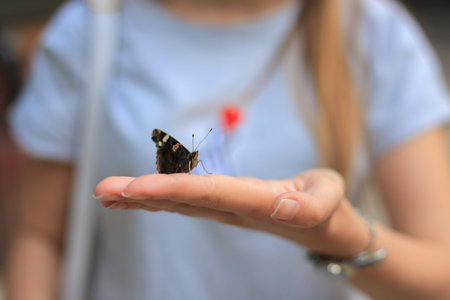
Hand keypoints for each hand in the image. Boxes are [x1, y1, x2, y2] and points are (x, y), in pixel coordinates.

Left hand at [94, 169, 369, 256]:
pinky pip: (187, 203)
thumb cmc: (329, 207)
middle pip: (184, 201)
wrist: (325, 228)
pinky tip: (134, 197)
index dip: (173, 190)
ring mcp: (227, 210)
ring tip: (106, 193)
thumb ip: (314, 202)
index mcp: (259, 202)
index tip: (135, 189)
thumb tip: (287, 207)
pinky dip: (159, 199)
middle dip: (142, 196)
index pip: (210, 193)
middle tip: (102, 190)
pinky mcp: (225, 207)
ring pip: (180, 204)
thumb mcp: (331, 197)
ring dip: (142, 199)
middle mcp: (235, 209)